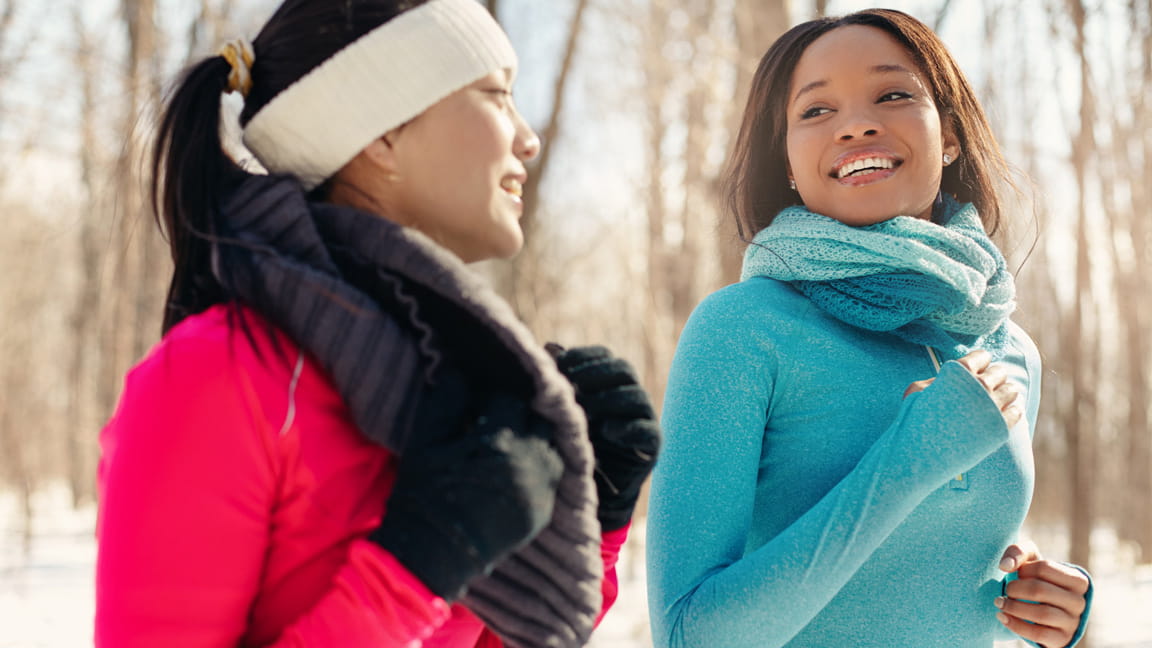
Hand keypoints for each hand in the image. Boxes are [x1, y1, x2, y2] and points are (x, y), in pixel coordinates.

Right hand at [371, 367, 562, 601]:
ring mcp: (542, 490)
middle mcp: (531, 463)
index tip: (484, 391)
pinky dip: (539, 463)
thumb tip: (461, 369)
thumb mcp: (425, 441)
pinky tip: (518, 461)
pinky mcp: (544, 511)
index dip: (496, 389)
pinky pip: (552, 475)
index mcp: (500, 441)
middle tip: (501, 408)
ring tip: (511, 433)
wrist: (430, 558)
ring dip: (535, 435)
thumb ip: (446, 400)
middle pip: (540, 417)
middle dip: (522, 409)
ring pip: (552, 445)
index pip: (511, 396)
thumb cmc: (422, 496)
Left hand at [546, 344, 660, 530]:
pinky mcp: (651, 445)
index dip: (584, 357)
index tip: (559, 365)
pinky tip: (607, 431)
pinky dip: (628, 428)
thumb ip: (559, 382)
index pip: (604, 357)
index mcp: (609, 383)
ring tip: (586, 410)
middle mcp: (629, 396)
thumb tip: (551, 346)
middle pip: (623, 370)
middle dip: (596, 374)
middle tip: (571, 385)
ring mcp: (643, 420)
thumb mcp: (560, 411)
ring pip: (636, 397)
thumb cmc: (570, 446)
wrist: (587, 491)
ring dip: (610, 399)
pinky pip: (648, 430)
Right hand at [903, 349, 1021, 427]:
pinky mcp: (1000, 427)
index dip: (980, 362)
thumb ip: (937, 378)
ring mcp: (992, 407)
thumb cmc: (914, 421)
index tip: (977, 370)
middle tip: (985, 387)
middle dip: (994, 376)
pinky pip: (1016, 411)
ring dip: (1005, 392)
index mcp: (959, 372)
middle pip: (999, 372)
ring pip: (1012, 390)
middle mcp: (978, 386)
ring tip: (995, 400)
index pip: (982, 356)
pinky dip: (1012, 410)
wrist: (921, 455)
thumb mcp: (915, 391)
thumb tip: (952, 376)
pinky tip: (1003, 413)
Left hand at [995, 541, 1089, 646]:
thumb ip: (1018, 552)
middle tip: (1005, 590)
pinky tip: (1002, 617)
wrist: (1042, 611)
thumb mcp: (1031, 561)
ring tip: (999, 603)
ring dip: (1013, 607)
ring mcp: (1073, 622)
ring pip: (1041, 613)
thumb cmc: (1036, 580)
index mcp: (1078, 580)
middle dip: (1014, 588)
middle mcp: (1079, 602)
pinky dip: (1015, 624)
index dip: (1023, 569)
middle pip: (1040, 590)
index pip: (1045, 567)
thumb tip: (1005, 566)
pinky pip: (1038, 633)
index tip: (1017, 574)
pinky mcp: (1062, 639)